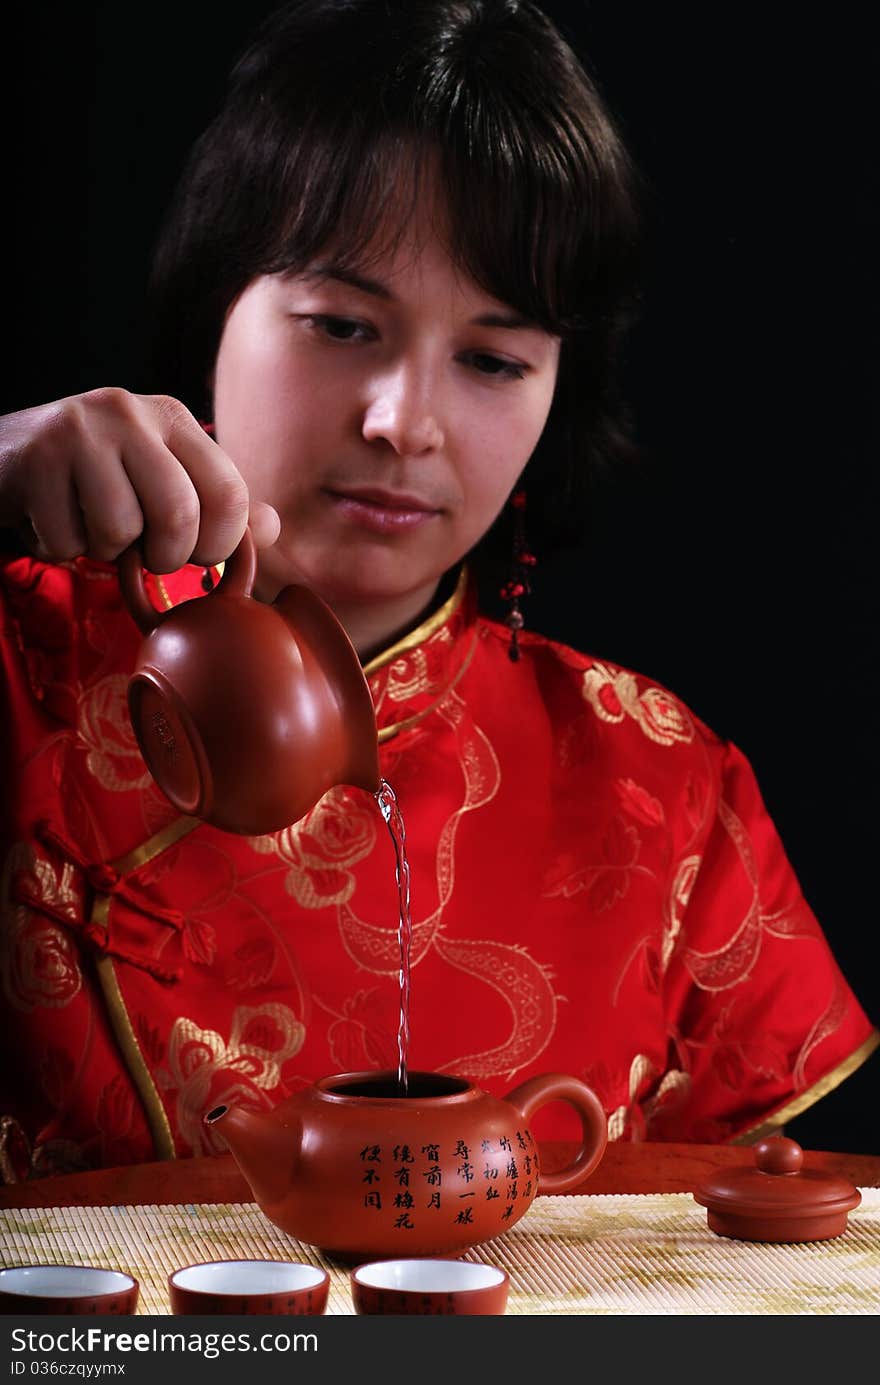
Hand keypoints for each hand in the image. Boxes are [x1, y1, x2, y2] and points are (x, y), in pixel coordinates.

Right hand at [0, 388, 280, 571]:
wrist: (5, 455)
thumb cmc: (95, 477)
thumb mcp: (163, 479)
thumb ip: (218, 504)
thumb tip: (271, 528)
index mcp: (173, 418)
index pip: (230, 493)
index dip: (220, 544)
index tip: (199, 555)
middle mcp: (131, 413)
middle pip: (178, 516)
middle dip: (166, 558)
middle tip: (147, 555)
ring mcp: (80, 432)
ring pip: (120, 530)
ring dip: (106, 551)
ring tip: (92, 526)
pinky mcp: (36, 460)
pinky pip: (68, 541)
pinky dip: (62, 549)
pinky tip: (56, 519)